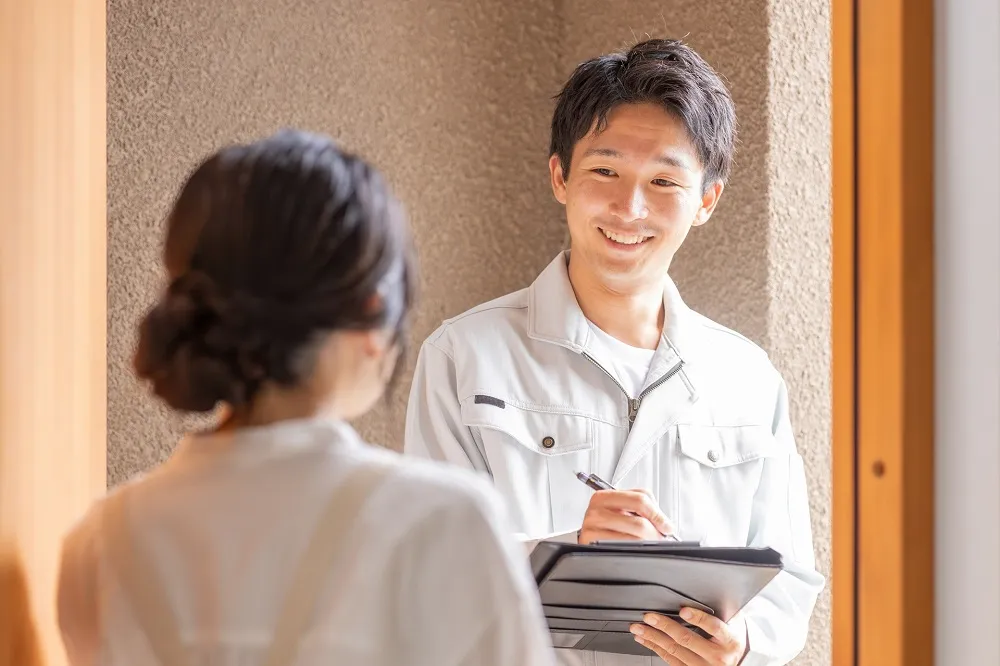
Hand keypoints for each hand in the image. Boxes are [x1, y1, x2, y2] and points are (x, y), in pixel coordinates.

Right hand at [577, 489, 672, 543]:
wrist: (590, 548)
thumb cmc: (610, 528)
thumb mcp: (624, 510)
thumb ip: (644, 507)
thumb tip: (665, 523)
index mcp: (603, 497)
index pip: (639, 499)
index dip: (658, 514)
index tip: (666, 525)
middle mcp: (595, 512)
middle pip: (639, 522)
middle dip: (655, 533)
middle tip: (660, 538)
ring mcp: (592, 530)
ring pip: (635, 538)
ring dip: (648, 544)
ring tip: (648, 545)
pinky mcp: (593, 547)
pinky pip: (625, 550)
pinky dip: (636, 553)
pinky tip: (635, 551)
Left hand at [630, 608, 747, 664]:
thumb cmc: (736, 643)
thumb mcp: (736, 626)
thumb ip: (725, 612)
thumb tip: (712, 591)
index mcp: (729, 641)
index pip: (713, 627)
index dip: (698, 618)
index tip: (684, 610)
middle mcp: (717, 656)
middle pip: (687, 639)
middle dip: (665, 626)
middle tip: (649, 617)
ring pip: (674, 651)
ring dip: (653, 638)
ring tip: (639, 628)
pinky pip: (670, 661)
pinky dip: (655, 648)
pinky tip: (646, 640)